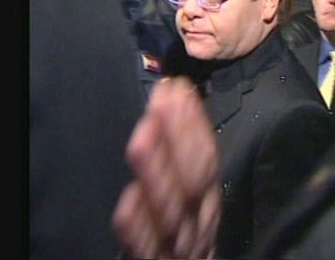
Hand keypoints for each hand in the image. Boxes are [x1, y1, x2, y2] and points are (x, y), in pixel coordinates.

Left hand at [113, 77, 220, 258]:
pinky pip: (150, 251)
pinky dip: (140, 228)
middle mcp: (198, 226)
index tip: (178, 89)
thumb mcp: (191, 208)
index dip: (194, 125)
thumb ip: (185, 172)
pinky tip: (128, 203)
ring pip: (174, 212)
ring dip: (159, 172)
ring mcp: (180, 250)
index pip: (206, 160)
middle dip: (181, 136)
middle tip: (164, 99)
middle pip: (195, 180)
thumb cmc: (184, 246)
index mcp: (206, 206)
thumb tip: (177, 115)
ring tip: (143, 136)